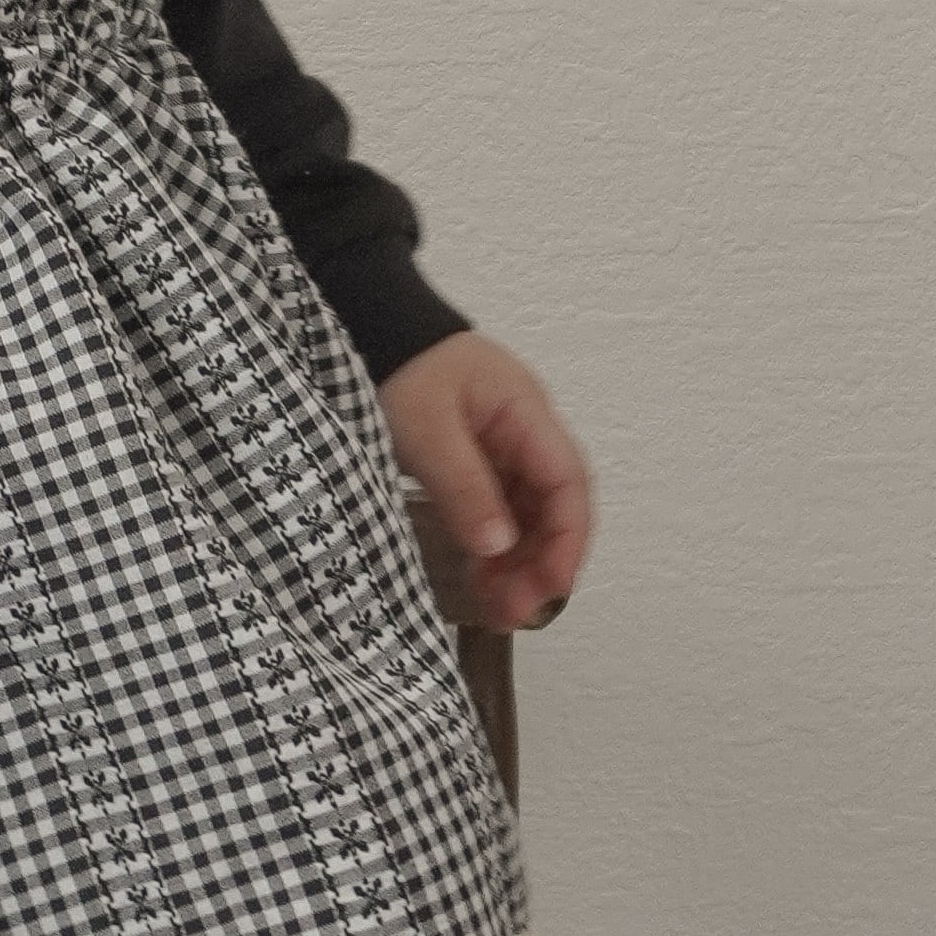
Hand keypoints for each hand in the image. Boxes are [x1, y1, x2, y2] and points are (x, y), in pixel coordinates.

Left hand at [374, 331, 591, 634]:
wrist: (366, 324)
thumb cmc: (399, 363)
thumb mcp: (427, 429)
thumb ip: (465, 487)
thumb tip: (501, 547)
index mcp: (526, 414)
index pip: (569, 484)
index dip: (568, 540)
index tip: (551, 586)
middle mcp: (523, 432)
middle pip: (553, 507)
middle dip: (543, 563)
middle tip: (517, 612)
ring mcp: (499, 447)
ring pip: (526, 516)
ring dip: (518, 563)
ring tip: (498, 609)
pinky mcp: (473, 462)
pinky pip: (496, 512)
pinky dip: (492, 550)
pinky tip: (480, 581)